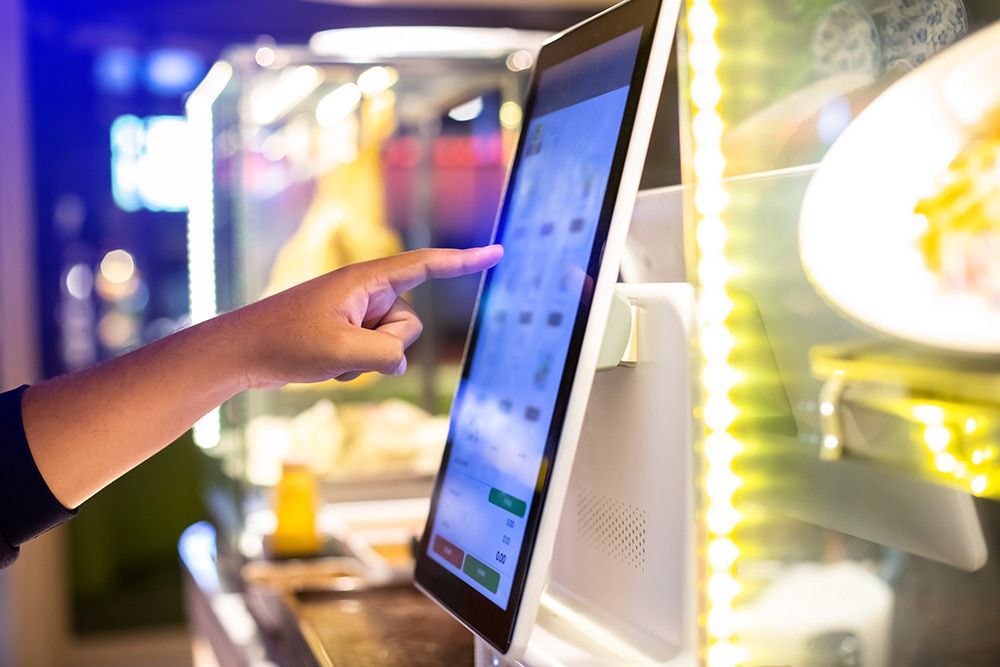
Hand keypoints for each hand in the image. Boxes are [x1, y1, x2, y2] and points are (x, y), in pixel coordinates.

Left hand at [233, 245, 502, 388]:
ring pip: (394, 345)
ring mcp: (358, 313)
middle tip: (341, 348)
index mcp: (366, 280)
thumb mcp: (343, 352)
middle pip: (410, 324)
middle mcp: (367, 292)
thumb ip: (388, 356)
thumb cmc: (286, 343)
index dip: (466, 262)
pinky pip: (376, 356)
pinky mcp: (349, 331)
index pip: (427, 266)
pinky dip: (356, 367)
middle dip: (387, 346)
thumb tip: (400, 362)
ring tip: (327, 358)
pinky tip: (324, 366)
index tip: (498, 253)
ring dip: (367, 361)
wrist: (242, 351)